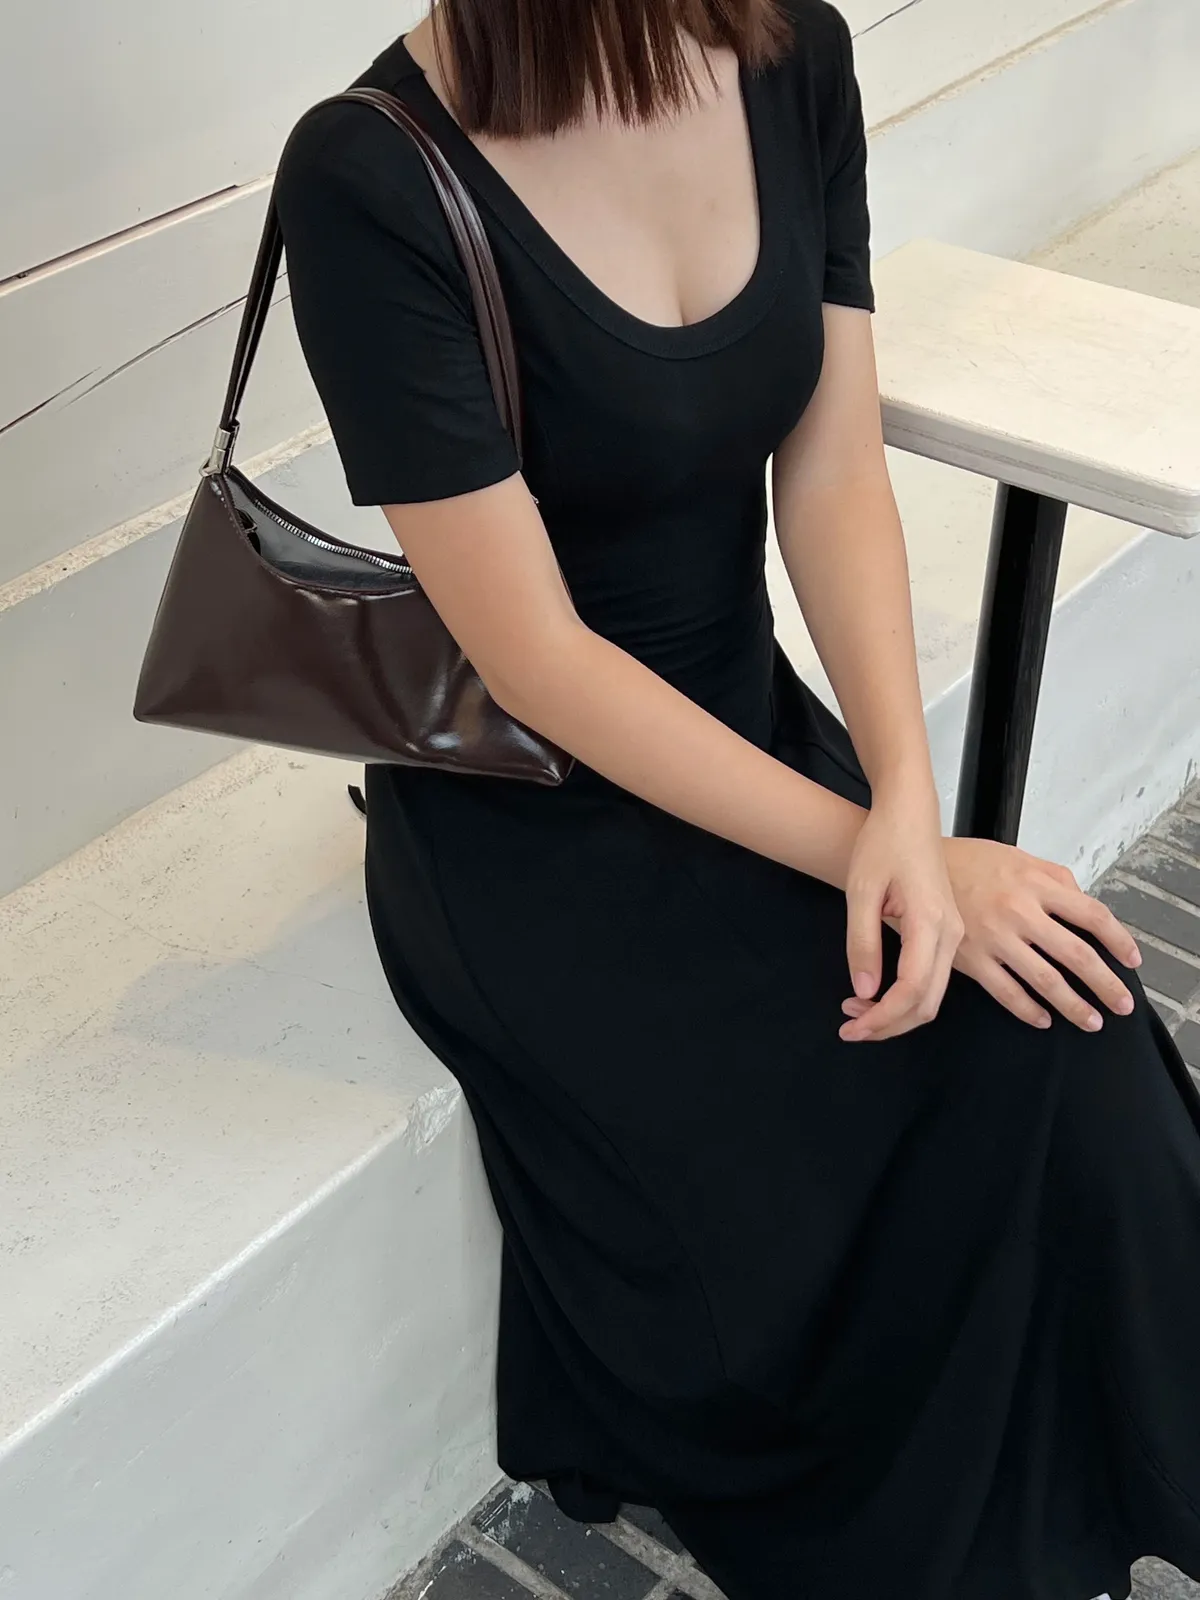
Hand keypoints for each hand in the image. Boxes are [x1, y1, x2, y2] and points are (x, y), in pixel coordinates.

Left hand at [839, 798, 964, 1042]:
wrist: (908, 813)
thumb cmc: (884, 843)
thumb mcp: (861, 891)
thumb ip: (862, 942)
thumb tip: (865, 992)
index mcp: (931, 922)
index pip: (911, 990)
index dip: (882, 1018)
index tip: (851, 1029)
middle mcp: (951, 934)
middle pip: (927, 1003)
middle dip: (888, 1025)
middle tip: (849, 1028)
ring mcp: (953, 934)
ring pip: (932, 995)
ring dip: (896, 1013)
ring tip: (856, 1012)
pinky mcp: (948, 932)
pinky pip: (933, 978)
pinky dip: (906, 996)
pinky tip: (877, 993)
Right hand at [940, 838, 1140, 1030]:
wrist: (916, 867)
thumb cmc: (966, 862)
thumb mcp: (1016, 857)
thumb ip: (1054, 878)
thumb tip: (1083, 903)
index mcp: (1035, 883)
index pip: (1092, 915)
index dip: (1118, 941)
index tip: (1131, 960)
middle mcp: (1018, 910)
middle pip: (1076, 954)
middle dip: (1105, 984)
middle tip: (1122, 1004)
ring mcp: (994, 937)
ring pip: (1045, 980)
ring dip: (1073, 1006)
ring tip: (1090, 1020)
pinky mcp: (969, 958)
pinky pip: (1006, 992)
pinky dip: (1028, 1010)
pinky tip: (1042, 1019)